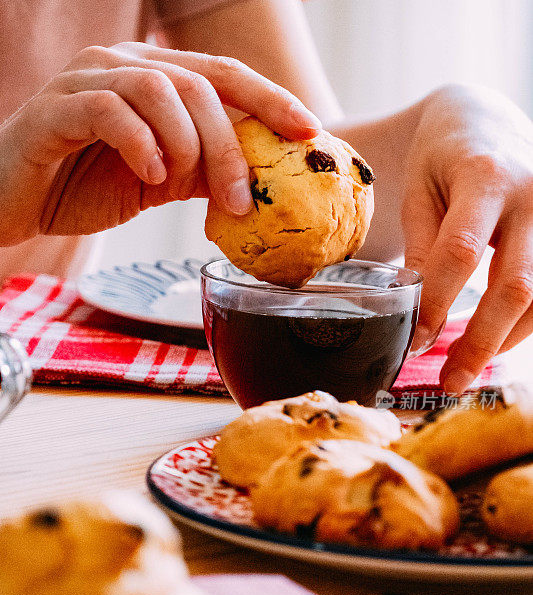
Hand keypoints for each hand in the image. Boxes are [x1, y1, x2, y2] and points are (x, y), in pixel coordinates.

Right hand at [0, 43, 320, 243]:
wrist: (13, 201)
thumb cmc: (83, 185)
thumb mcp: (158, 181)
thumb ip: (201, 171)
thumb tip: (255, 181)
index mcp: (154, 79)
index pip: (224, 76)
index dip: (270, 99)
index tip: (309, 131)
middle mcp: (123, 67)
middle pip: (199, 84)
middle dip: (230, 145)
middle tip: (241, 198)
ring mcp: (87, 81)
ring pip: (159, 90)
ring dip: (187, 145)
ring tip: (184, 187)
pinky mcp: (56, 109)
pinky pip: (109, 110)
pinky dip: (140, 143)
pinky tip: (149, 176)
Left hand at [402, 84, 532, 393]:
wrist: (486, 122)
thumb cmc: (442, 159)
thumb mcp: (418, 192)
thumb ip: (421, 246)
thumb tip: (414, 311)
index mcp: (485, 176)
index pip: (461, 252)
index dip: (437, 303)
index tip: (414, 342)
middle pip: (515, 285)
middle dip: (481, 341)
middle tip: (451, 382)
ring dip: (505, 340)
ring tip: (464, 368)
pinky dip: (523, 324)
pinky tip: (494, 342)